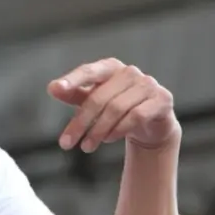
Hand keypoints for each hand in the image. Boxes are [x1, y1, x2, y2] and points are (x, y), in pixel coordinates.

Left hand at [47, 58, 181, 152]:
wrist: (151, 123)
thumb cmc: (115, 106)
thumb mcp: (91, 100)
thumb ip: (72, 93)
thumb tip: (52, 88)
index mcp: (110, 67)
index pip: (88, 71)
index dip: (72, 80)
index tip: (55, 89)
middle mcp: (129, 72)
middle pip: (99, 98)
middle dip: (80, 123)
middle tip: (66, 144)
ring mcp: (148, 84)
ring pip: (116, 109)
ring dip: (98, 131)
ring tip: (86, 147)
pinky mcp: (162, 99)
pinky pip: (136, 116)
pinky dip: (119, 130)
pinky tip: (108, 139)